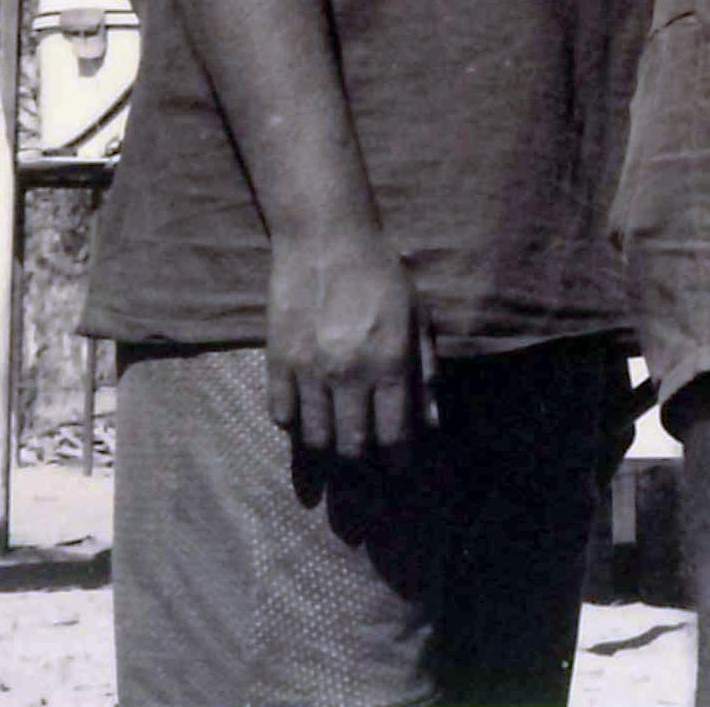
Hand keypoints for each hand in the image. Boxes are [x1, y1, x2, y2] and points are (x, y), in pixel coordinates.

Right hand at [265, 220, 434, 458]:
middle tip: (366, 464)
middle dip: (362, 463)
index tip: (398, 469)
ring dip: (327, 450)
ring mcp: (309, 369)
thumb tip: (430, 423)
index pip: (393, 434)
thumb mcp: (418, 319)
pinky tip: (307, 416)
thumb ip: (425, 372)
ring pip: (315, 437)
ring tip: (337, 448)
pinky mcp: (278, 361)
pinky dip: (294, 423)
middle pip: (352, 444)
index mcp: (389, 363)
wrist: (327, 241)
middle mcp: (349, 373)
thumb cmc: (382, 277)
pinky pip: (281, 413)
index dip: (397, 460)